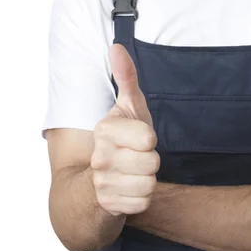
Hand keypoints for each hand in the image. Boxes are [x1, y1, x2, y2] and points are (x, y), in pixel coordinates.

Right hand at [91, 43, 159, 216]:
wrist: (98, 180)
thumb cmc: (123, 137)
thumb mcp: (129, 107)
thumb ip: (126, 77)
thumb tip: (116, 46)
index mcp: (104, 130)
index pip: (148, 138)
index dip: (149, 138)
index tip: (137, 137)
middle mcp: (99, 157)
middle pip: (152, 163)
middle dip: (151, 160)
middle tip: (137, 156)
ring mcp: (102, 183)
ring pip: (149, 184)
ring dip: (147, 179)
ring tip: (133, 171)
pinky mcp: (109, 204)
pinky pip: (143, 202)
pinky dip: (141, 198)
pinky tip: (129, 189)